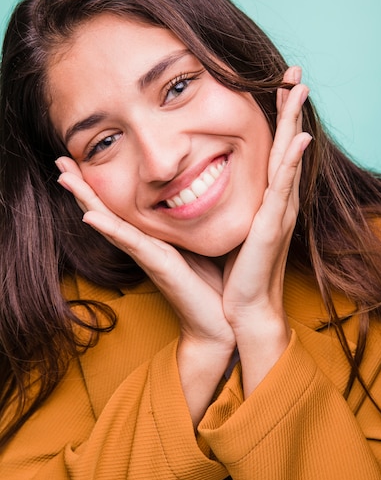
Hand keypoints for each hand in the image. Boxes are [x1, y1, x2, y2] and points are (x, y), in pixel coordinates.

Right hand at [56, 163, 234, 425]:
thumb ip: (196, 223)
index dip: (102, 184)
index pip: (123, 207)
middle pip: (107, 211)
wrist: (223, 322)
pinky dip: (110, 228)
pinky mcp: (158, 266)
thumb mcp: (204, 243)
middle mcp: (145, 246)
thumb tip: (205, 192)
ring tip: (64, 176)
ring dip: (86, 199)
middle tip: (60, 158)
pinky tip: (89, 215)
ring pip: (110, 222)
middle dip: (83, 186)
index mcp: (155, 238)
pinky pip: (131, 243)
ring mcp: (148, 256)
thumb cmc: (215, 284)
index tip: (81, 157)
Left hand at [222, 66, 311, 394]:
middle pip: (286, 146)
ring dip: (294, 122)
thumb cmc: (235, 274)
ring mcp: (278, 214)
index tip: (275, 86)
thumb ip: (225, 207)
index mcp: (265, 202)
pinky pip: (282, 189)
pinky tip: (299, 139)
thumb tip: (205, 186)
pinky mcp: (271, 228)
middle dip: (290, 108)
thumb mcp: (229, 232)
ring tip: (299, 88)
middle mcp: (277, 203)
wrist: (241, 311)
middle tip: (295, 72)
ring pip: (287, 158)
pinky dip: (290, 163)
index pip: (272, 151)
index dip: (276, 119)